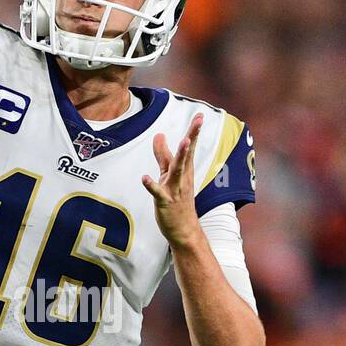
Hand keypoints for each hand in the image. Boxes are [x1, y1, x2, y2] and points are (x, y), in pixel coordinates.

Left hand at [142, 113, 204, 247]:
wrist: (184, 230)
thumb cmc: (177, 199)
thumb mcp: (169, 174)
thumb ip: (162, 154)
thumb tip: (158, 134)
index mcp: (184, 170)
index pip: (190, 147)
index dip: (194, 131)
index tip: (200, 115)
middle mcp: (182, 178)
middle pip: (187, 155)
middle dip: (192, 137)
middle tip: (199, 121)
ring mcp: (174, 190)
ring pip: (177, 171)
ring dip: (180, 156)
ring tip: (183, 142)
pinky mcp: (165, 202)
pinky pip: (158, 193)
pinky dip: (151, 185)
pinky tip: (144, 178)